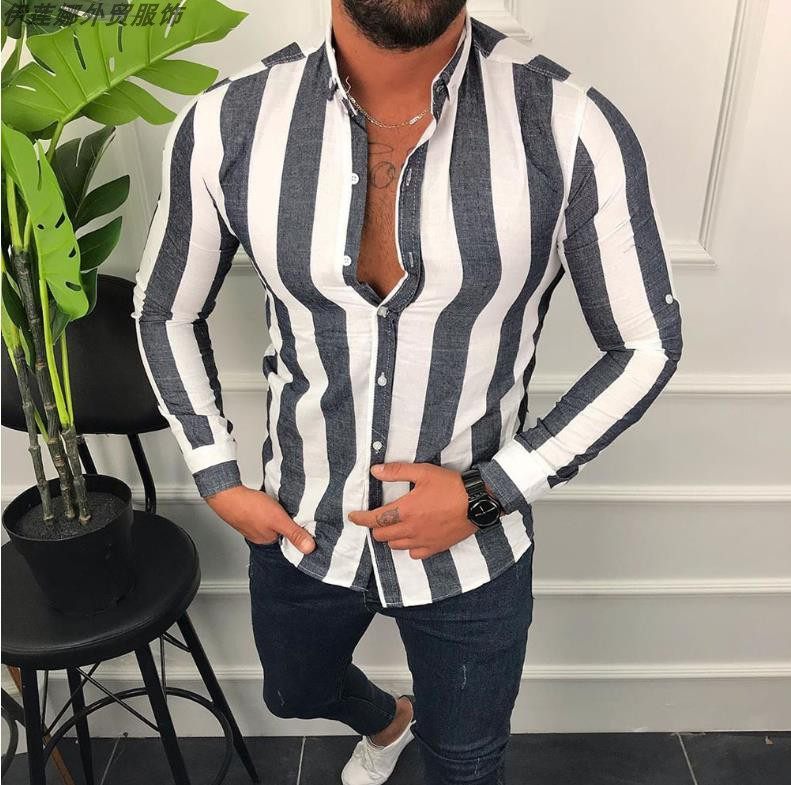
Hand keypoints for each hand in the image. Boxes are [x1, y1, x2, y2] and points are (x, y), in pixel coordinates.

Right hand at [205, 485, 315, 553]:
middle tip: (288, 507)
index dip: (295, 526)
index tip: (299, 517)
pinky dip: (264, 505)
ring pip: (269, 518)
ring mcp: (251, 524)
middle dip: (285, 517)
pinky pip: (260, 510)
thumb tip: (309, 548)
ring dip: (274, 510)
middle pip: (279, 526)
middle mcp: (258, 534)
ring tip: (276, 502)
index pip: (287, 536)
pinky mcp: (245, 512)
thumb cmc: (250, 507)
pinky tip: (264, 499)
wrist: (227, 494)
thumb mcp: (279, 520)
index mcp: (268, 539)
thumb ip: (294, 534)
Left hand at [347, 463, 478, 559]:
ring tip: (393, 526)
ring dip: (390, 536)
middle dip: (375, 526)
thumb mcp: (423, 472)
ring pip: (395, 545)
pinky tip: (411, 538)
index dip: (360, 518)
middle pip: (382, 535)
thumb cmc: (450, 485)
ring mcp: (423, 541)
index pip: (374, 519)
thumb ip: (397, 471)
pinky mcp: (435, 548)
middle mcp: (410, 530)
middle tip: (377, 518)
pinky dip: (408, 547)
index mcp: (404, 511)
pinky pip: (414, 554)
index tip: (353, 516)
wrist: (478, 502)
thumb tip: (375, 471)